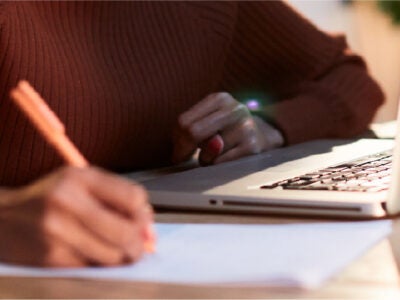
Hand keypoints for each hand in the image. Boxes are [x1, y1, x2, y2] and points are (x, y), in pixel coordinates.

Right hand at [0, 166, 153, 266]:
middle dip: (139, 243)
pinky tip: (94, 255)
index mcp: (79, 177)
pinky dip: (101, 265)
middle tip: (139, 246)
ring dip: (123, 257)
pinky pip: (93, 268)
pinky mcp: (50, 258)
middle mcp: (67, 202)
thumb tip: (149, 228)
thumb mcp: (82, 183)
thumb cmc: (53, 198)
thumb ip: (117, 197)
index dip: (144, 213)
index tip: (142, 221)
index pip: (133, 197)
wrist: (5, 217)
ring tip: (117, 250)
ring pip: (113, 256)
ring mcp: (57, 232)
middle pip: (126, 232)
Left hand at [172, 92, 283, 164]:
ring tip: (215, 154)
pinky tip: (225, 159)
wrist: (266, 134)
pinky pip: (221, 163)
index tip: (177, 152)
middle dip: (183, 150)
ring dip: (205, 160)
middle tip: (181, 160)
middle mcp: (234, 109)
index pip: (184, 121)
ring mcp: (245, 127)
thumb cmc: (227, 130)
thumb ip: (191, 131)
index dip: (176, 140)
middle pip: (193, 132)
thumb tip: (180, 154)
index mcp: (219, 99)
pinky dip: (217, 165)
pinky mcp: (253, 146)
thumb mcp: (210, 121)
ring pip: (208, 153)